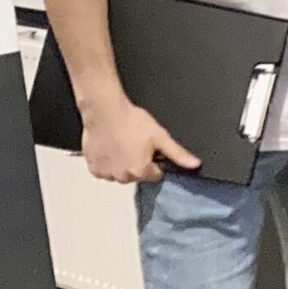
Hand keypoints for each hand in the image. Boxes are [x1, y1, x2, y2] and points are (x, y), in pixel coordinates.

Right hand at [80, 95, 199, 183]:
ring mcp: (106, 174)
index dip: (156, 161)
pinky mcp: (93, 169)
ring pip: (121, 174)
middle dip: (139, 163)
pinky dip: (108, 163)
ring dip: (123, 164)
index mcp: (141, 171)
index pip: (156, 175)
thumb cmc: (130, 122)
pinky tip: (111, 148)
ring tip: (123, 144)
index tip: (151, 149)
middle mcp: (123, 177)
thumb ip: (178, 153)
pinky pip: (105, 170)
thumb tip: (194, 164)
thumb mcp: (160, 136)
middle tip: (136, 144)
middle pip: (137, 175)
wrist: (105, 112)